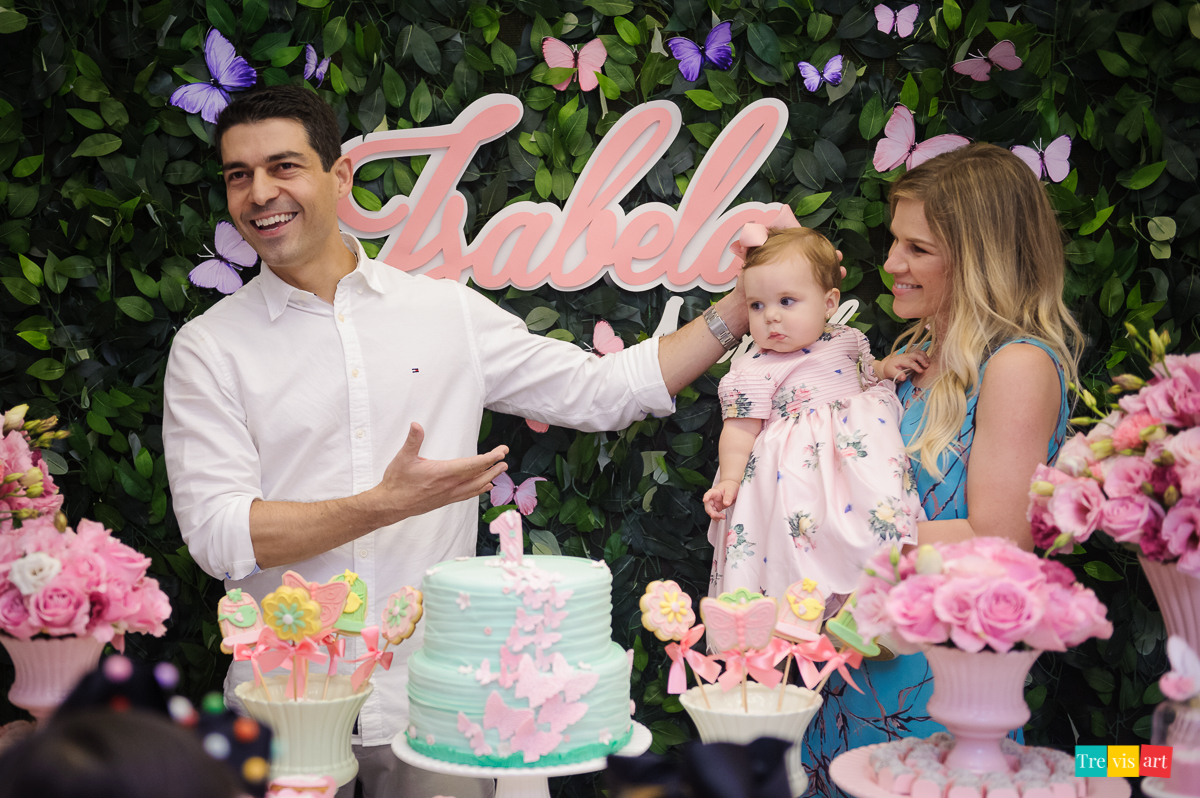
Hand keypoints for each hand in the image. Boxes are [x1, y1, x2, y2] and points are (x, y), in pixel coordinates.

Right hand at [372, 423, 508, 521]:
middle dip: (494, 465)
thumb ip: (413, 440)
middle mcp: (449, 485)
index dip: (489, 458)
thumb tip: (416, 425)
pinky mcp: (445, 500)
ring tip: (501, 469)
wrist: (390, 505)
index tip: (501, 452)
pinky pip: (467, 494)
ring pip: (475, 486)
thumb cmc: (397, 482)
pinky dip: (479, 489)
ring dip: (490, 477)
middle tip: (505, 457)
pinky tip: (485, 487)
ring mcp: (448, 494)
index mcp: (442, 473)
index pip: (472, 465)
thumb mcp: (402, 457)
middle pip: (478, 475)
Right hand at [703, 479, 740, 520]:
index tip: (705, 499)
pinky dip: (716, 517)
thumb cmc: (730, 486)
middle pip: (707, 505)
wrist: (732, 488)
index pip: (709, 494)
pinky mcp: (717, 508)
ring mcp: (714, 503)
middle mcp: (712, 498)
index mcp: (714, 492)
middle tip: (714, 515)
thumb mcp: (731, 490)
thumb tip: (726, 503)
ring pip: (710, 511)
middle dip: (710, 511)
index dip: (706, 497)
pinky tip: (719, 519)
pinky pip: (714, 514)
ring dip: (714, 516)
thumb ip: (728, 496)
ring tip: (722, 517)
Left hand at [879, 351, 929, 382]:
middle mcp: (906, 356)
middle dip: (922, 359)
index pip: (909, 362)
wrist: (888, 364)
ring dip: (925, 357)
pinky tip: (927, 361)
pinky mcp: (912, 355)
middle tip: (927, 366)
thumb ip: (897, 374)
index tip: (921, 371)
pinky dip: (925, 355)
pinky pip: (920, 353)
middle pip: (916, 354)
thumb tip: (904, 378)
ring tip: (928, 364)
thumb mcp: (890, 372)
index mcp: (901, 360)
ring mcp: (910, 355)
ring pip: (919, 352)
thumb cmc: (890, 369)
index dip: (916, 366)